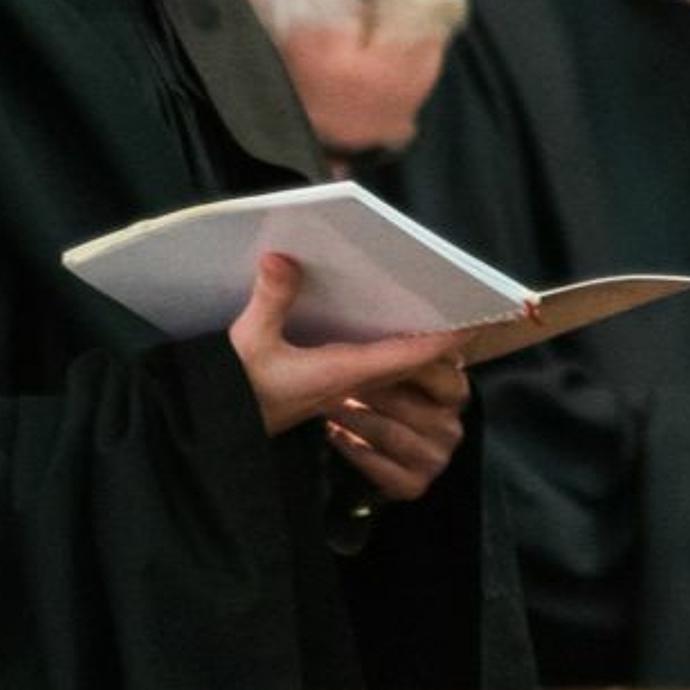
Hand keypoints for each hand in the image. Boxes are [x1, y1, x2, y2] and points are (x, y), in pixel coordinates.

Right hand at [230, 253, 467, 497]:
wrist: (219, 432)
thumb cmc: (236, 391)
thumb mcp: (248, 340)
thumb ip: (271, 298)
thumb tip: (284, 258)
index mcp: (339, 373)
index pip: (403, 358)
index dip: (438, 342)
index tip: (470, 324)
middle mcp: (348, 385)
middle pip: (406, 366)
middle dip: (435, 343)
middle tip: (462, 312)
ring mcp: (338, 392)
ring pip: (392, 371)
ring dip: (414, 350)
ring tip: (434, 319)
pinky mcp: (325, 391)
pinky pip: (371, 372)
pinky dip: (389, 353)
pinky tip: (386, 334)